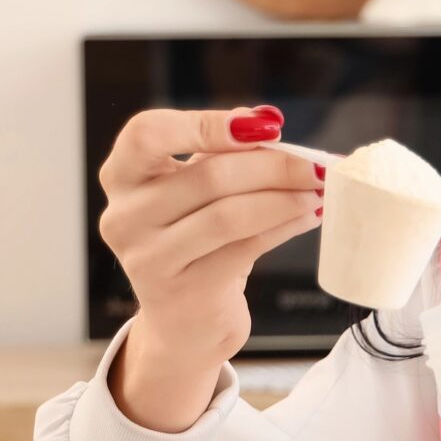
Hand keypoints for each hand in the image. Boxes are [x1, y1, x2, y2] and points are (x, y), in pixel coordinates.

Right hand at [98, 105, 320, 429]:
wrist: (182, 324)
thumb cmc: (192, 243)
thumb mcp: (196, 190)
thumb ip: (221, 149)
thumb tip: (264, 116)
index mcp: (122, 177)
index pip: (148, 133)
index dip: (205, 124)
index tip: (265, 127)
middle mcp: (124, 217)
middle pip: (206, 176)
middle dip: (273, 166)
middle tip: (316, 165)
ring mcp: (149, 258)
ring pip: (229, 215)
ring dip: (285, 198)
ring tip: (318, 191)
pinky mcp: (183, 292)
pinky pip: (245, 248)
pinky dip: (284, 227)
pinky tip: (308, 217)